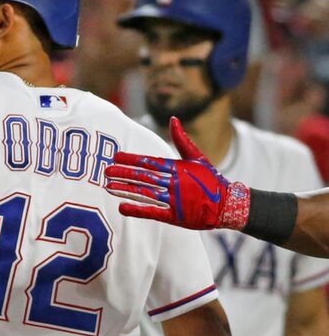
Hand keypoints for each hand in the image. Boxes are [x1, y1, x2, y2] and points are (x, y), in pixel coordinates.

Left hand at [103, 117, 250, 229]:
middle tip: (105, 172)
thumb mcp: (198, 158)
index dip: (132, 160)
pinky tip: (121, 208)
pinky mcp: (176, 216)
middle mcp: (175, 183)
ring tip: (108, 187)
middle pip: (144, 177)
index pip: (150, 162)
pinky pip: (153, 212)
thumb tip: (173, 119)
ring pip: (145, 194)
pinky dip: (137, 210)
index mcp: (178, 168)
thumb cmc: (211, 180)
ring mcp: (175, 200)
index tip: (116, 157)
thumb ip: (182, 140)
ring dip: (125, 190)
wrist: (229, 205)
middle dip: (123, 174)